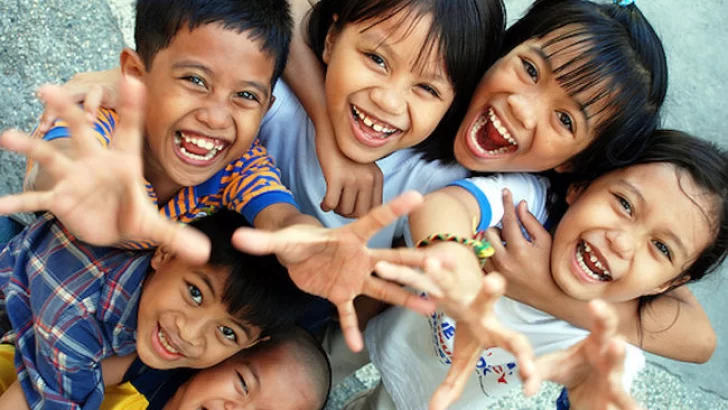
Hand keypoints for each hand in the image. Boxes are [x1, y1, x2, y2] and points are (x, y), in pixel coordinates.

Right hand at [0, 77, 210, 263]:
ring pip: (52, 157)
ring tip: (7, 137)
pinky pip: (37, 200)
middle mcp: (95, 163)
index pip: (130, 131)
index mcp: (123, 162)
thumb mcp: (155, 226)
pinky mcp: (60, 201)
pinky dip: (19, 202)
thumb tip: (204, 253)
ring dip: (30, 147)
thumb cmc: (133, 215)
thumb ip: (177, 236)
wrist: (111, 229)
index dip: (132, 108)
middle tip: (48, 89)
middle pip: (81, 130)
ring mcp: (74, 180)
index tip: (132, 81)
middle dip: (67, 110)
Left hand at [232, 191, 440, 351]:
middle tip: (442, 263)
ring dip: (405, 298)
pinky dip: (351, 329)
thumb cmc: (295, 240)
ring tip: (432, 307)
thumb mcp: (281, 241)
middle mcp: (359, 257)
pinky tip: (358, 346)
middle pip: (392, 260)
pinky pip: (350, 313)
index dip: (393, 209)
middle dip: (415, 263)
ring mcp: (354, 277)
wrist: (296, 257)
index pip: (374, 221)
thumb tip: (237, 238)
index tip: (418, 197)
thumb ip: (263, 241)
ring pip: (384, 289)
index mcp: (348, 238)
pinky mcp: (342, 295)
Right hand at [316, 125, 383, 217]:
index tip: (350, 207)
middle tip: (339, 206)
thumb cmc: (344, 150)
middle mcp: (368, 179)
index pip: (374, 209)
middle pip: (360, 213)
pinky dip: (326, 206)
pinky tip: (323, 202)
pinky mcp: (336, 177)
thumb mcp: (365, 166)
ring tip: (331, 201)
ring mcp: (353, 178)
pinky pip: (331, 203)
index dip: (360, 212)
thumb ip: (368, 184)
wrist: (331, 128)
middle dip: (347, 213)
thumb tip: (361, 210)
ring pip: (344, 210)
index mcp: (377, 177)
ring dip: (336, 209)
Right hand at [376, 259, 537, 409]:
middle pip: (487, 299)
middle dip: (491, 292)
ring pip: (448, 281)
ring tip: (428, 263)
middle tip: (494, 283)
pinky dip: (404, 272)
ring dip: (438, 274)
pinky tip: (388, 266)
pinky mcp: (439, 275)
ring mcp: (458, 287)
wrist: (465, 284)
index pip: (514, 343)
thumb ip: (455, 383)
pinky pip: (420, 275)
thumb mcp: (464, 355)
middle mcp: (477, 304)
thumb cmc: (471, 326)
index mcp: (491, 327)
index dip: (524, 363)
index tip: (530, 386)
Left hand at [483, 188, 556, 300]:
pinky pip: (480, 260)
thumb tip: (519, 204)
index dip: (507, 203)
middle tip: (509, 233)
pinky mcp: (491, 280)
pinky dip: (486, 254)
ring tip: (505, 245)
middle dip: (498, 228)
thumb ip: (531, 222)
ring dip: (491, 240)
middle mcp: (504, 261)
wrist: (549, 296)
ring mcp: (495, 272)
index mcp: (520, 249)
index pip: (508, 220)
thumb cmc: (550, 266)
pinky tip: (497, 255)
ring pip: (482, 245)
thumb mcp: (546, 242)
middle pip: (489, 231)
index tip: (505, 191)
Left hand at [536, 300, 641, 409]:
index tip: (595, 304)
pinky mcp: (616, 404)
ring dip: (621, 387)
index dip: (601, 314)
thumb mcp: (549, 366)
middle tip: (616, 343)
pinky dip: (628, 409)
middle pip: (616, 355)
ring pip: (621, 385)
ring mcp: (615, 385)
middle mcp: (609, 363)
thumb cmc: (571, 369)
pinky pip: (624, 407)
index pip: (602, 326)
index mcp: (596, 345)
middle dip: (617, 350)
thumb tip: (526, 387)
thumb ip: (534, 371)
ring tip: (618, 387)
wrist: (585, 394)